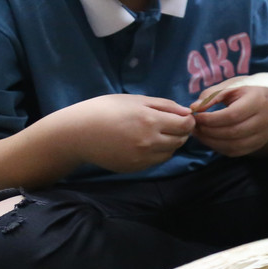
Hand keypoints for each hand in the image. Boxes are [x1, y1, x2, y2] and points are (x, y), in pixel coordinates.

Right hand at [64, 95, 194, 172]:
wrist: (78, 133)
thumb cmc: (106, 110)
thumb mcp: (136, 100)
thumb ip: (164, 105)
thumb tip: (187, 112)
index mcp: (150, 120)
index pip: (186, 125)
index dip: (188, 120)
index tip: (183, 116)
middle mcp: (149, 142)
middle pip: (181, 140)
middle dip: (180, 131)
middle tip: (170, 124)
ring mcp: (142, 158)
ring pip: (171, 152)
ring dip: (170, 143)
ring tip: (155, 133)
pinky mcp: (135, 168)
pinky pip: (157, 161)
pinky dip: (158, 152)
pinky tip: (145, 143)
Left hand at [191, 83, 267, 156]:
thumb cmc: (248, 92)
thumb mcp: (232, 86)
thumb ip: (212, 95)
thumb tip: (194, 108)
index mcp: (258, 100)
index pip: (232, 115)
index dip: (211, 118)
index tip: (196, 116)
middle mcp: (264, 120)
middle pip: (233, 132)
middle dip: (209, 131)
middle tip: (194, 126)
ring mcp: (263, 135)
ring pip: (234, 145)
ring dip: (211, 142)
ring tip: (199, 133)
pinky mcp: (258, 145)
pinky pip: (236, 152)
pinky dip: (219, 148)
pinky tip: (210, 139)